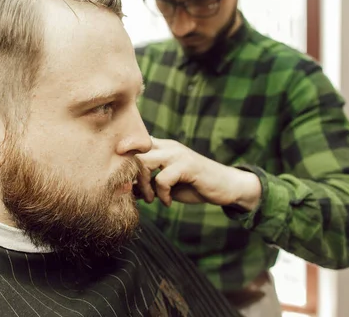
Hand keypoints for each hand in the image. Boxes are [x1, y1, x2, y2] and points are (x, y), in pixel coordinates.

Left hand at [134, 137, 261, 210]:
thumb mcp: (166, 184)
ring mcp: (178, 154)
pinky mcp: (187, 165)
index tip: (123, 182)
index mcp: (161, 147)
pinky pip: (162, 178)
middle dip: (130, 176)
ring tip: (151, 199)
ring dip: (144, 185)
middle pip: (134, 152)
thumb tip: (124, 189)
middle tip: (138, 194)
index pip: (134, 146)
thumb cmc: (194, 185)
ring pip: (144, 162)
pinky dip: (162, 194)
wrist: (225, 186)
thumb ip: (147, 183)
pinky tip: (168, 202)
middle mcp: (168, 146)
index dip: (123, 163)